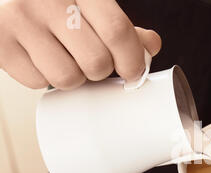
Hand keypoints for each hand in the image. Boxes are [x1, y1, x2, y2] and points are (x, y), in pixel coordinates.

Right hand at [0, 0, 160, 89]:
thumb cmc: (51, 0)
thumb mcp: (89, 2)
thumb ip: (118, 25)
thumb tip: (150, 46)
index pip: (117, 31)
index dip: (132, 59)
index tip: (133, 71)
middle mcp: (46, 0)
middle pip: (96, 62)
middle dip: (101, 70)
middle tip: (91, 59)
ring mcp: (19, 21)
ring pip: (68, 78)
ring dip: (74, 77)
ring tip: (63, 56)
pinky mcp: (0, 44)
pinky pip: (38, 82)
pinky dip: (44, 77)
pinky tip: (39, 56)